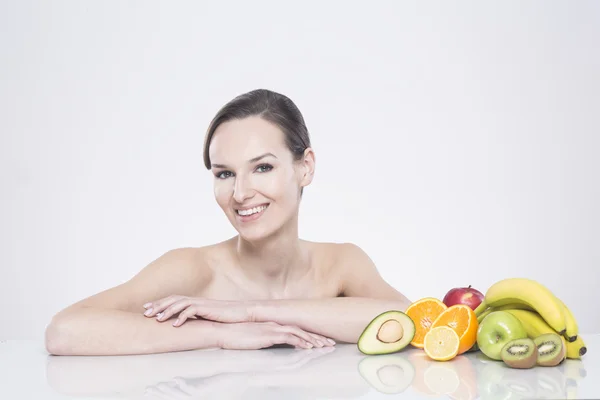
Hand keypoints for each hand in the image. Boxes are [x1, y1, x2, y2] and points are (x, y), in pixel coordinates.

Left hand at [143, 295, 252, 324]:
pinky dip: (181, 317)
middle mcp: (196, 300)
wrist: (242, 312)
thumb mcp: (207, 317)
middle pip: (173, 299)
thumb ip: (196, 318)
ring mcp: (202, 303)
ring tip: (156, 319)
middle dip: (158, 305)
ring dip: (167, 311)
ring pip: (179, 304)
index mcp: (195, 301)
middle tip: (145, 312)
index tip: (147, 309)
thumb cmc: (226, 316)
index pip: (174, 299)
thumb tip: (185, 325)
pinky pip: (191, 311)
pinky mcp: (207, 309)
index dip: (160, 303)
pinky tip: (174, 325)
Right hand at [216, 321, 334, 349]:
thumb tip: (271, 345)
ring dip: (313, 339)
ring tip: (325, 346)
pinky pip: (290, 338)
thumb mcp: (253, 338)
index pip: (296, 329)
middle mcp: (275, 324)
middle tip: (330, 343)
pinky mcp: (269, 335)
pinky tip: (308, 347)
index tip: (321, 341)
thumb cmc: (235, 336)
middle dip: (318, 337)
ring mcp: (273, 328)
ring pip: (299, 333)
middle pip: (302, 330)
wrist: (223, 331)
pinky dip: (301, 341)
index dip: (310, 335)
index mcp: (273, 325)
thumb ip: (264, 339)